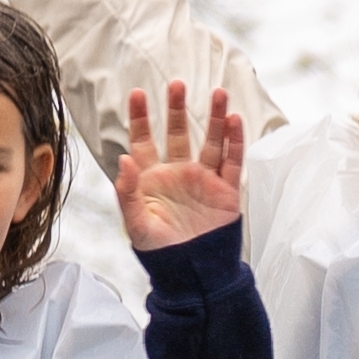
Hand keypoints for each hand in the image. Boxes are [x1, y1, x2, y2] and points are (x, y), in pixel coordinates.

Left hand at [120, 86, 248, 251]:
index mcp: (152, 180)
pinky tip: (235, 120)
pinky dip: (235, 141)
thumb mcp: (137, 225)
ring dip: (215, 118)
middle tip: (177, 84)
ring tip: (219, 93)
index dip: (140, 118)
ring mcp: (203, 180)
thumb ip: (128, 193)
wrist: (194, 275)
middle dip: (176, 109)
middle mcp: (178, 174)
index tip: (137, 93)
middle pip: (177, 133)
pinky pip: (232, 161)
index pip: (143, 141)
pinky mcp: (226, 191)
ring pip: (210, 141)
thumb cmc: (160, 253)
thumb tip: (123, 159)